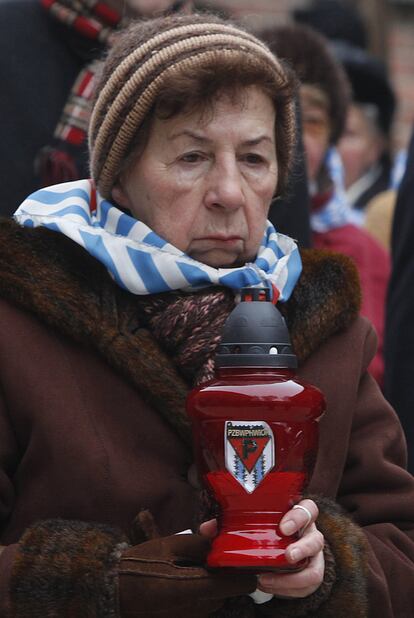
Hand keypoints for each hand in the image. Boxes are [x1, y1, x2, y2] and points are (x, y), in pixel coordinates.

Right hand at [118, 532, 256, 616]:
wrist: (111, 591)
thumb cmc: (139, 565)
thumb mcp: (169, 545)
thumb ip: (200, 542)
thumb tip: (220, 534)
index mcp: (196, 587)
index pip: (236, 585)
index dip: (246, 573)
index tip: (248, 562)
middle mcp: (197, 609)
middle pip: (224, 593)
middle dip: (221, 577)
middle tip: (209, 558)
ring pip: (211, 602)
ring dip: (208, 587)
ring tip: (188, 569)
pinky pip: (196, 608)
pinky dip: (195, 596)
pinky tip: (177, 582)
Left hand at [200, 499, 324, 599]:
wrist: (278, 546)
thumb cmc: (264, 529)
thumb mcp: (249, 522)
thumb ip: (228, 523)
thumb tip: (207, 529)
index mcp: (296, 513)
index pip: (307, 509)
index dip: (298, 517)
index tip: (283, 527)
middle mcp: (308, 533)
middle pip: (316, 539)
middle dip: (303, 548)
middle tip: (287, 556)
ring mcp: (312, 556)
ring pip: (316, 567)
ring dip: (294, 578)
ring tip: (268, 581)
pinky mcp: (310, 573)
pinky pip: (307, 586)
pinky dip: (288, 590)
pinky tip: (269, 587)